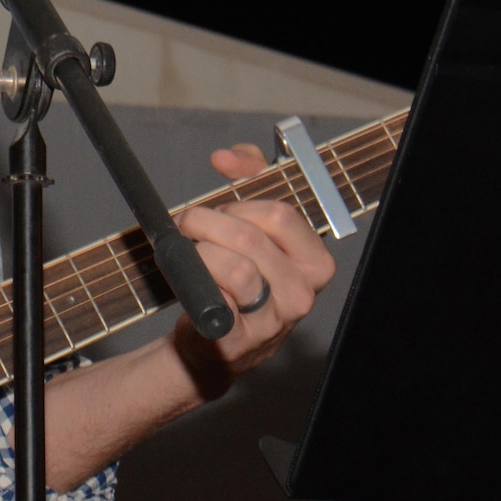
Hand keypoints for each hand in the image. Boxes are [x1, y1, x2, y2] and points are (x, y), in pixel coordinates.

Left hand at [170, 142, 337, 397]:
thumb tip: (228, 157)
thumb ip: (251, 175)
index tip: (219, 205)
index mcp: (314, 262)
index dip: (239, 202)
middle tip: (189, 225)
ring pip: (236, 268)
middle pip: (251, 237)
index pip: (281, 215)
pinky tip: (194, 286)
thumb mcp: (252, 221)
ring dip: (198, 253)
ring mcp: (273, 322)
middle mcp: (302, 294)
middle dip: (208, 222)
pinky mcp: (239, 343)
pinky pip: (217, 302)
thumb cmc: (233, 275)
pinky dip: (196, 286)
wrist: (210, 339)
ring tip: (187, 254)